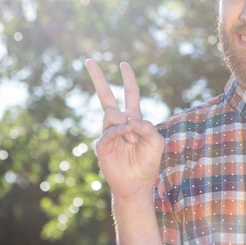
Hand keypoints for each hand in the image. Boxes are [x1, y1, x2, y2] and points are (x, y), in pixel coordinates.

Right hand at [85, 59, 164, 199]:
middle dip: (98, 78)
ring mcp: (109, 133)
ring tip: (133, 141)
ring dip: (125, 125)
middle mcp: (119, 123)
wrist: (137, 184)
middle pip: (106, 96)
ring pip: (111, 114)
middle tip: (89, 60)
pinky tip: (127, 137)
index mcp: (133, 119)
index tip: (123, 64)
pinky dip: (120, 132)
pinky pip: (109, 131)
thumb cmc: (148, 162)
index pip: (130, 94)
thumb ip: (147, 126)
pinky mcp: (102, 145)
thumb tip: (128, 119)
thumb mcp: (156, 141)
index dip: (128, 79)